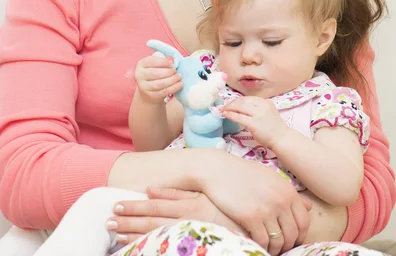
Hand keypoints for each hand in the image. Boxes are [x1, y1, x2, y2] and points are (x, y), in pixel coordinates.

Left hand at [106, 188, 234, 244]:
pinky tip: (132, 249)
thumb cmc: (221, 212)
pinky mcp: (186, 250)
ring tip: (114, 236)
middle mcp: (184, 223)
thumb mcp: (201, 197)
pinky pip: (162, 250)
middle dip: (127, 222)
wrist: (244, 233)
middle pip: (150, 223)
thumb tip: (149, 188)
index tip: (116, 206)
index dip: (134, 206)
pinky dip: (145, 249)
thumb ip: (175, 193)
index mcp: (187, 207)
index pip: (154, 206)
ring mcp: (185, 238)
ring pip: (153, 238)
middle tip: (108, 222)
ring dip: (132, 237)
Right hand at [134, 54, 182, 102]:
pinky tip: (180, 84)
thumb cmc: (155, 73)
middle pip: (155, 73)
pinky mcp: (151, 96)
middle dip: (168, 71)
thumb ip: (164, 60)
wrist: (149, 91)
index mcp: (141, 64)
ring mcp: (144, 87)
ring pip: (159, 84)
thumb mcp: (157, 64)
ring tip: (179, 76)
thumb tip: (173, 59)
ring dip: (172, 80)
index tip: (172, 62)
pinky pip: (163, 92)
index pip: (151, 61)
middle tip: (176, 70)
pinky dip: (173, 88)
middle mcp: (140, 75)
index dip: (163, 61)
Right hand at [201, 152, 311, 254]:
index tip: (291, 239)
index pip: (304, 221)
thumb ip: (289, 193)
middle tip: (279, 246)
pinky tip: (256, 242)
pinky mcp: (251, 217)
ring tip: (268, 248)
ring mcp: (267, 209)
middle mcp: (281, 200)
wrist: (218, 170)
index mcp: (287, 190)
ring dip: (274, 248)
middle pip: (293, 234)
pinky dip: (261, 245)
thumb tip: (309, 208)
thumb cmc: (243, 173)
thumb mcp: (270, 178)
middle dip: (287, 244)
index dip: (299, 235)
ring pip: (279, 241)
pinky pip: (263, 241)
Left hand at [222, 96, 288, 147]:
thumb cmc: (274, 127)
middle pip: (243, 101)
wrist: (281, 138)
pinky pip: (239, 117)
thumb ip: (257, 108)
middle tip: (224, 106)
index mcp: (265, 102)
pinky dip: (231, 115)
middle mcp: (262, 106)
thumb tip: (241, 107)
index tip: (231, 103)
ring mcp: (258, 114)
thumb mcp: (268, 112)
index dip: (237, 100)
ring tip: (223, 110)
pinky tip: (225, 114)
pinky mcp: (254, 124)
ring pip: (240, 107)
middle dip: (232, 103)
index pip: (248, 98)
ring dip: (229, 107)